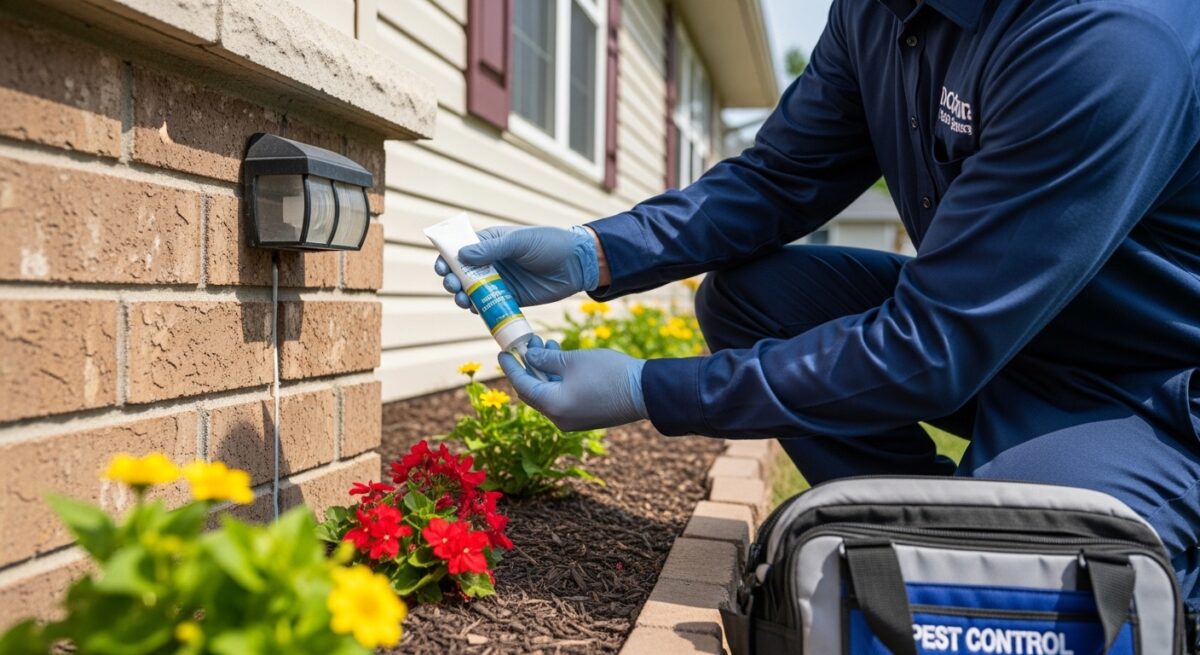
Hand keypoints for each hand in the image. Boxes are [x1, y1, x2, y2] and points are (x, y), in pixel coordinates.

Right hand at [434, 225, 598, 308]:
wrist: (577, 264)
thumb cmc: (550, 244)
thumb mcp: (521, 242)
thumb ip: (493, 249)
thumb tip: (461, 255)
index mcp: (491, 242)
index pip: (460, 249)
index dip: (446, 258)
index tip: (441, 267)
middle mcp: (492, 262)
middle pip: (462, 274)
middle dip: (453, 281)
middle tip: (454, 286)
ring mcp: (501, 282)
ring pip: (473, 292)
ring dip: (463, 297)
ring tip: (463, 300)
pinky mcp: (511, 299)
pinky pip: (490, 306)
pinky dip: (480, 310)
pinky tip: (476, 310)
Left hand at [498, 337, 646, 431]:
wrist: (645, 391)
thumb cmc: (608, 373)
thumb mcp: (573, 360)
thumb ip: (546, 359)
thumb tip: (529, 358)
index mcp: (552, 406)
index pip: (523, 386)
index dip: (511, 368)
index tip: (503, 353)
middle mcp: (559, 418)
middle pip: (534, 392)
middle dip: (529, 367)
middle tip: (528, 344)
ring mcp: (573, 420)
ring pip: (550, 394)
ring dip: (546, 371)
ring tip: (549, 345)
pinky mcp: (585, 417)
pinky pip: (563, 399)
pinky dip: (558, 381)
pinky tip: (562, 361)